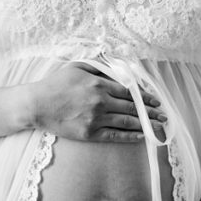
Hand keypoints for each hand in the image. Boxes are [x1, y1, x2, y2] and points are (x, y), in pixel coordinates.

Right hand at [29, 62, 166, 141]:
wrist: (36, 105)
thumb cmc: (55, 84)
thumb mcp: (76, 67)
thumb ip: (98, 65)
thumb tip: (116, 64)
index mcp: (99, 84)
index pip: (129, 91)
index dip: (145, 97)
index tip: (156, 101)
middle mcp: (100, 102)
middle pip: (132, 107)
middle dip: (151, 112)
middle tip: (164, 115)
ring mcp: (96, 119)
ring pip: (127, 122)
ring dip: (146, 124)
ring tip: (159, 126)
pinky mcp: (89, 133)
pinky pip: (115, 135)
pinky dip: (130, 136)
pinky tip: (141, 136)